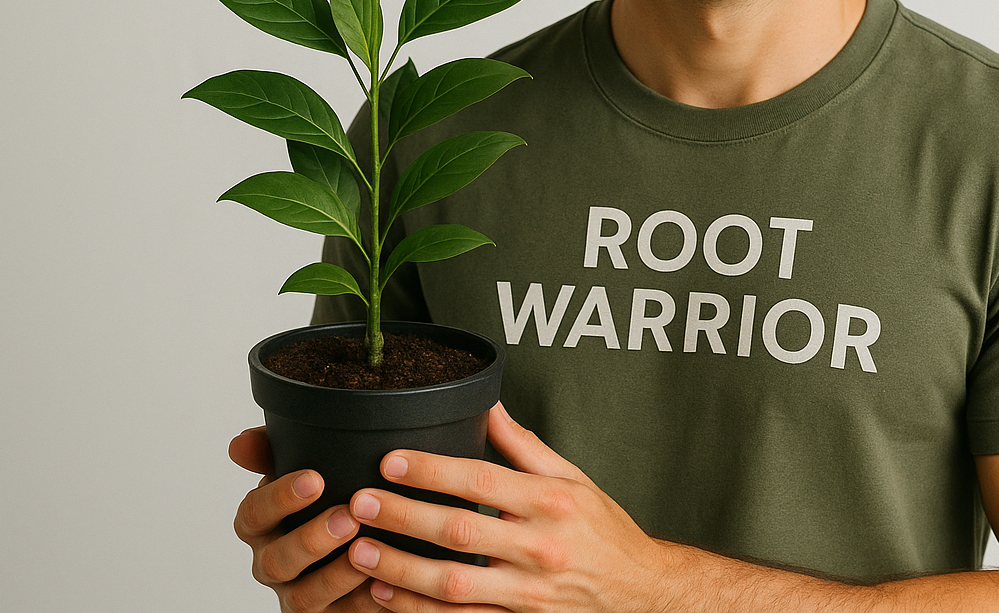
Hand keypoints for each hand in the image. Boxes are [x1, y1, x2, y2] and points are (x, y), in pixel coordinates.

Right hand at [229, 426, 380, 611]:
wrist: (366, 541)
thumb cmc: (327, 497)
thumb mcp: (305, 468)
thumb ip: (275, 451)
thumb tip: (240, 443)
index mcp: (261, 527)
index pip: (253, 514)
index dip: (279, 498)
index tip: (315, 479)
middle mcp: (272, 563)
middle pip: (275, 560)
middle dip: (310, 539)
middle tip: (348, 515)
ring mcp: (297, 595)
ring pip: (303, 596)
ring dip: (335, 573)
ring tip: (366, 547)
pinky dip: (362, 601)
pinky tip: (384, 580)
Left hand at [343, 404, 684, 612]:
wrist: (640, 592)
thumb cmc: (604, 531)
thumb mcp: (573, 478)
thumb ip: (525, 446)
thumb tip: (486, 406)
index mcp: (552, 501)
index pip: (482, 480)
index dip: (433, 471)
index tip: (391, 461)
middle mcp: (540, 547)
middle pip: (460, 532)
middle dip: (403, 516)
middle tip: (358, 503)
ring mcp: (529, 593)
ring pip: (453, 586)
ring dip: (400, 569)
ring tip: (359, 550)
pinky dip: (419, 611)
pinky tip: (384, 593)